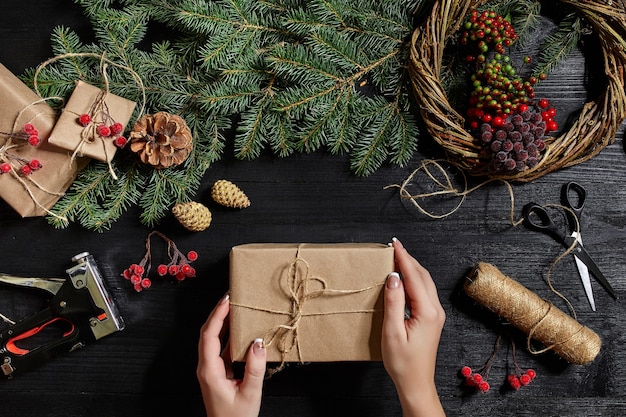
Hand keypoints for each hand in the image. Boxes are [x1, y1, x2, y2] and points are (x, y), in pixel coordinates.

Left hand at [197, 293, 266, 416]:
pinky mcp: (216, 372)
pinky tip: (239, 328)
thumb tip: (258, 343)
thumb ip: (255, 368)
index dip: (217, 315)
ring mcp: (210, 369)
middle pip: (207, 333)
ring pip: (212, 339)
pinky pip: (219, 347)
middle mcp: (206, 367)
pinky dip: (227, 334)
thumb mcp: (250, 393)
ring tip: (234, 307)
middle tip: (231, 297)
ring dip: (222, 322)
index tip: (227, 300)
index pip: (209, 335)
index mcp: (209, 371)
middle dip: (218, 313)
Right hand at [382, 238, 445, 416]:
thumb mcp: (392, 332)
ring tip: (397, 258)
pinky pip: (424, 292)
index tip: (394, 244)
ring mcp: (436, 315)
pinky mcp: (432, 319)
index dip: (403, 259)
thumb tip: (393, 277)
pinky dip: (414, 280)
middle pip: (423, 276)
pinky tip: (404, 279)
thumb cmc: (403, 363)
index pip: (414, 277)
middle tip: (393, 247)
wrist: (416, 383)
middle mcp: (435, 311)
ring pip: (425, 283)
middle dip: (408, 259)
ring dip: (412, 268)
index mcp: (427, 312)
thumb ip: (393, 302)